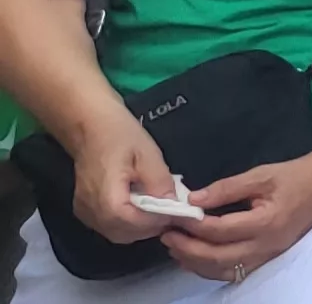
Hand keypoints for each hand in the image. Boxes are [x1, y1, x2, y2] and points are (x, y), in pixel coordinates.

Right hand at [65, 120, 179, 246]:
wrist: (90, 127)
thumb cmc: (120, 136)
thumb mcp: (148, 155)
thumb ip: (160, 183)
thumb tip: (173, 205)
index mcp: (106, 198)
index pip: (134, 224)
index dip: (158, 221)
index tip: (178, 212)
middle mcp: (91, 211)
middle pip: (125, 234)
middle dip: (151, 227)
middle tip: (171, 212)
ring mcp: (84, 212)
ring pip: (116, 233)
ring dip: (140, 227)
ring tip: (158, 209)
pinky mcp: (83, 210)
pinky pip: (108, 226)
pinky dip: (127, 223)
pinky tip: (141, 208)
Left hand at [162, 142, 311, 280]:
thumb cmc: (296, 175)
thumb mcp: (261, 174)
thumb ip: (226, 188)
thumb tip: (193, 200)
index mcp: (266, 222)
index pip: (219, 231)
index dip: (192, 225)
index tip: (172, 216)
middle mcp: (267, 244)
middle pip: (217, 258)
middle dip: (187, 249)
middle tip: (166, 235)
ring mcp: (269, 254)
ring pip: (224, 270)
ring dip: (196, 262)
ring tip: (176, 247)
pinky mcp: (269, 257)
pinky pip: (235, 271)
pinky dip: (211, 268)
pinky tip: (197, 258)